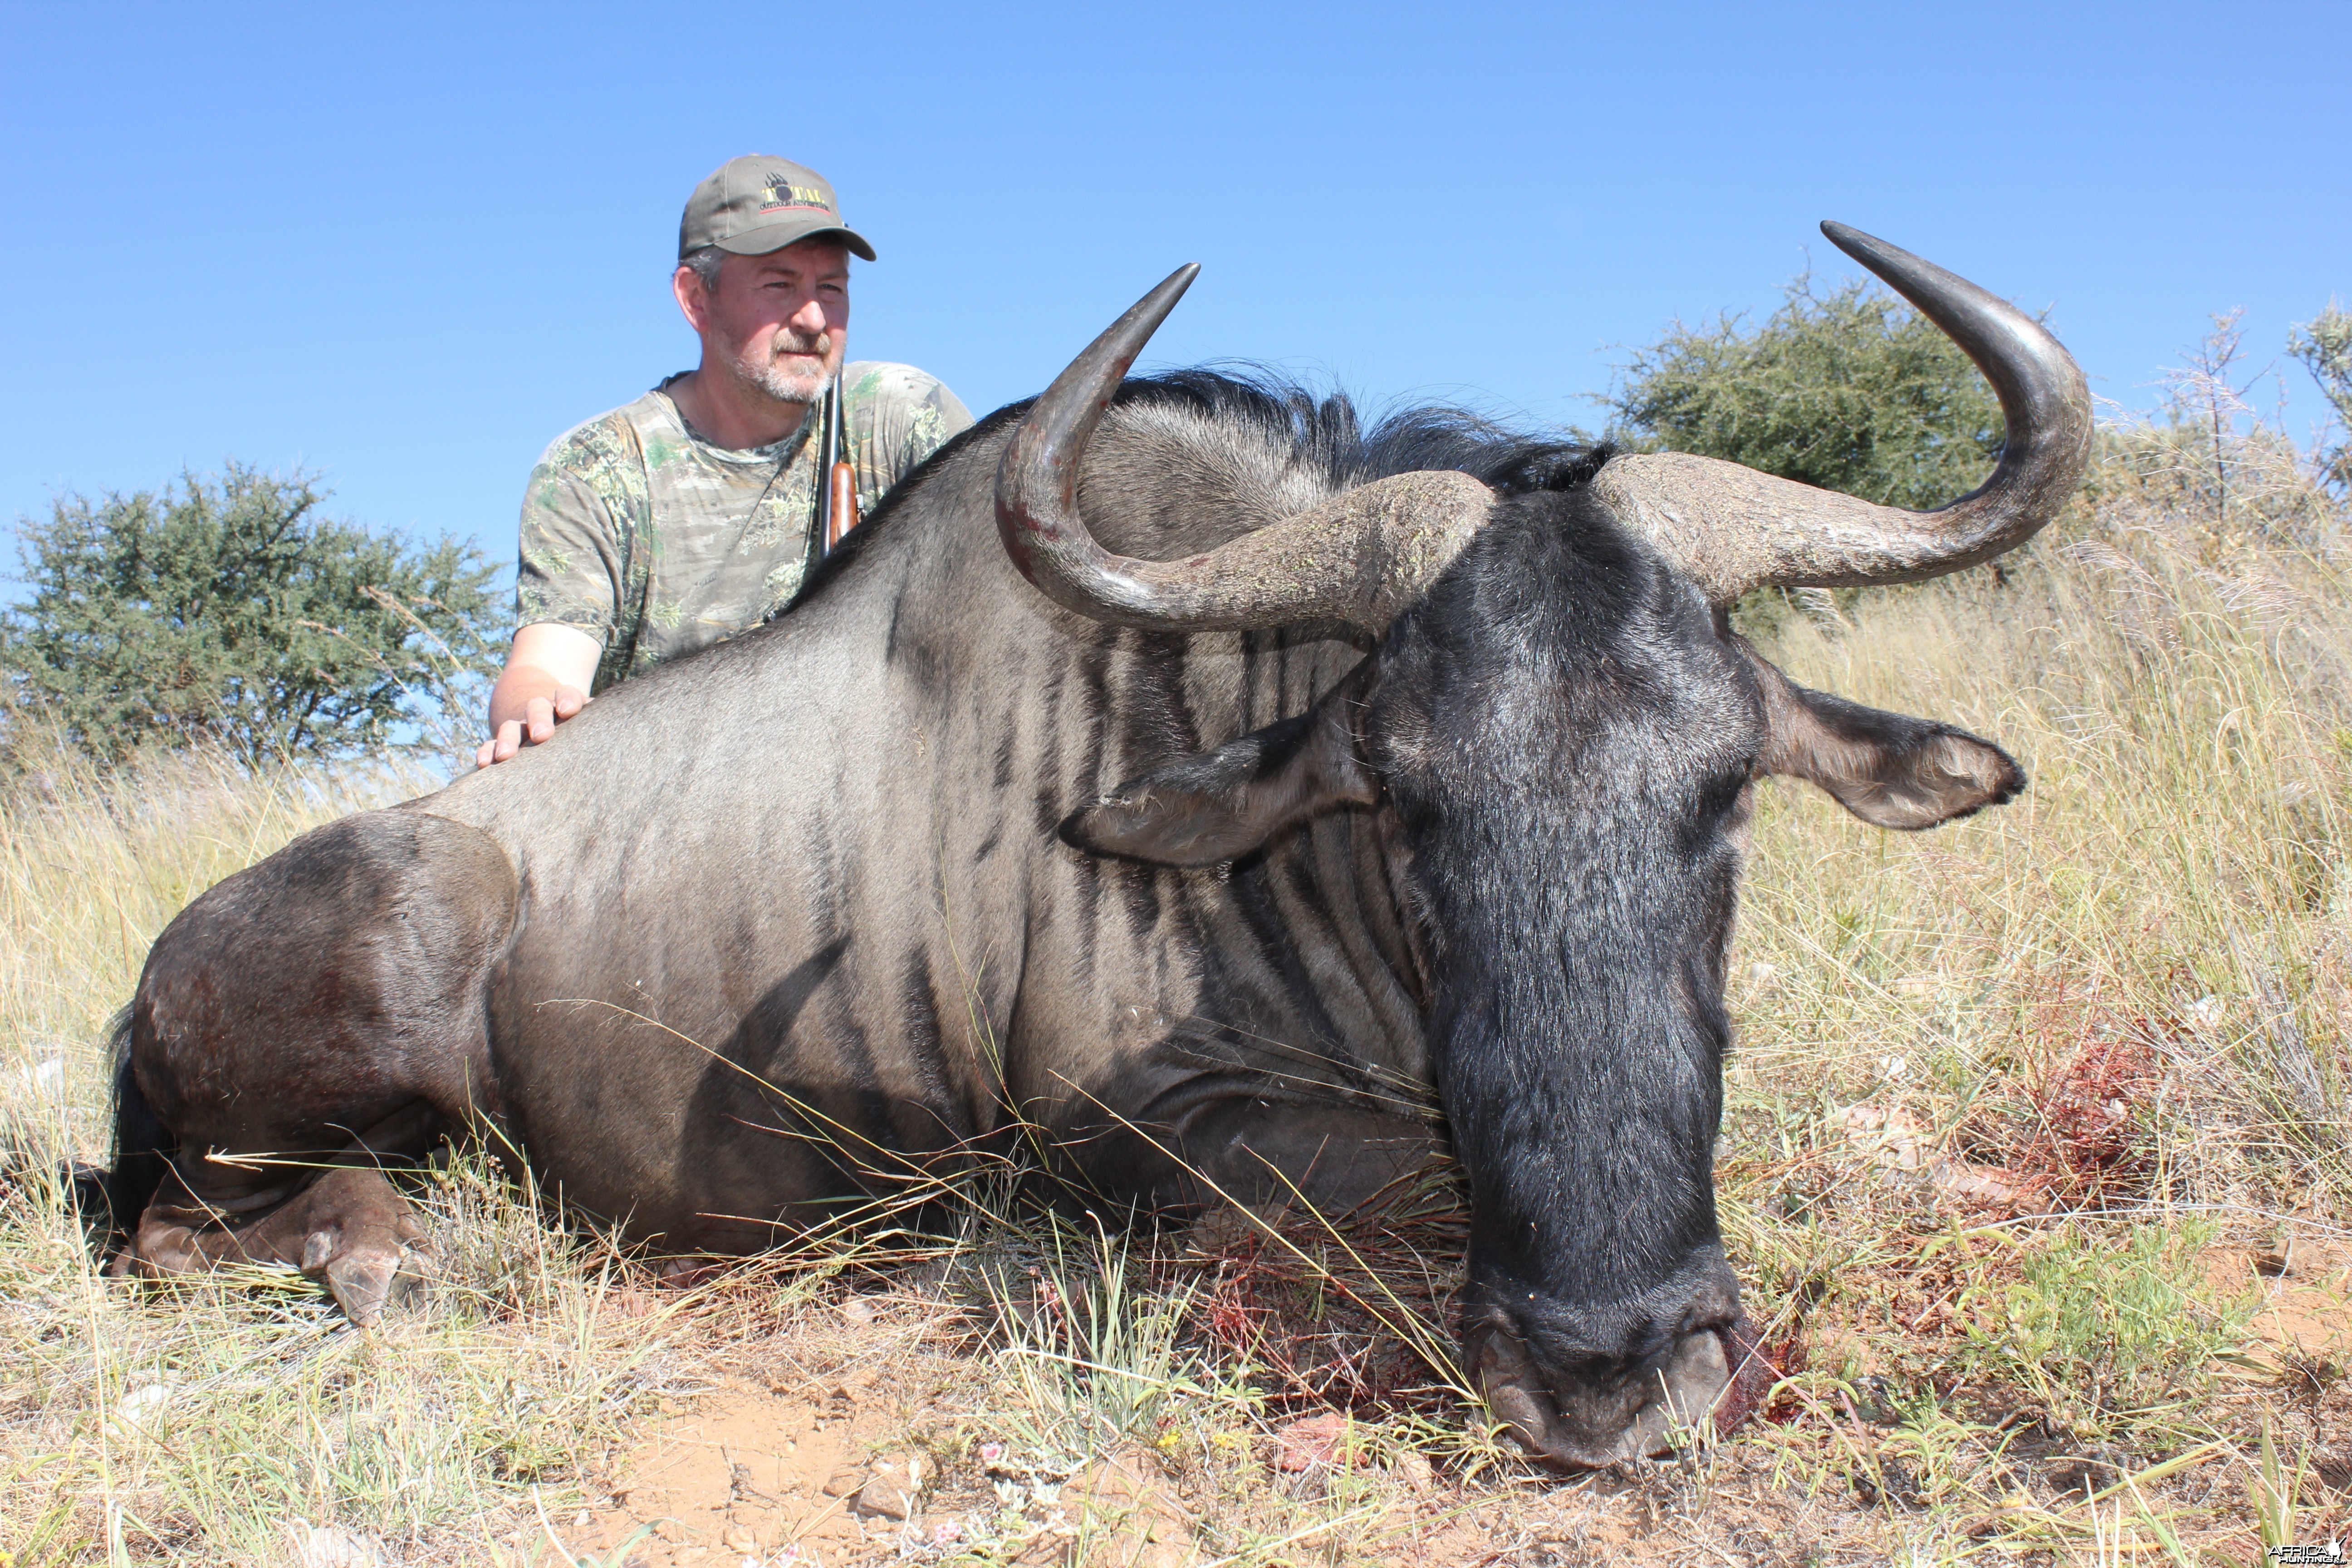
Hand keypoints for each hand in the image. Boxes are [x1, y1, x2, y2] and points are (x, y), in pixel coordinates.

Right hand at [477, 624, 601, 767]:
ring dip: (508, 739)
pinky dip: (486, 752)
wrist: (543, 716)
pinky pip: (490, 745)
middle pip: (537, 708)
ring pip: (511, 727)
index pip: (567, 695)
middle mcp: (541, 711)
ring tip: (506, 755)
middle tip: (542, 735)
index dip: (567, 700)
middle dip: (539, 719)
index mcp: (566, 703)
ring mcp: (520, 726)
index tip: (569, 710)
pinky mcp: (503, 743)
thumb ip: (609, 728)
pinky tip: (484, 763)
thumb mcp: (593, 725)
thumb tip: (644, 740)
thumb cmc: (580, 729)